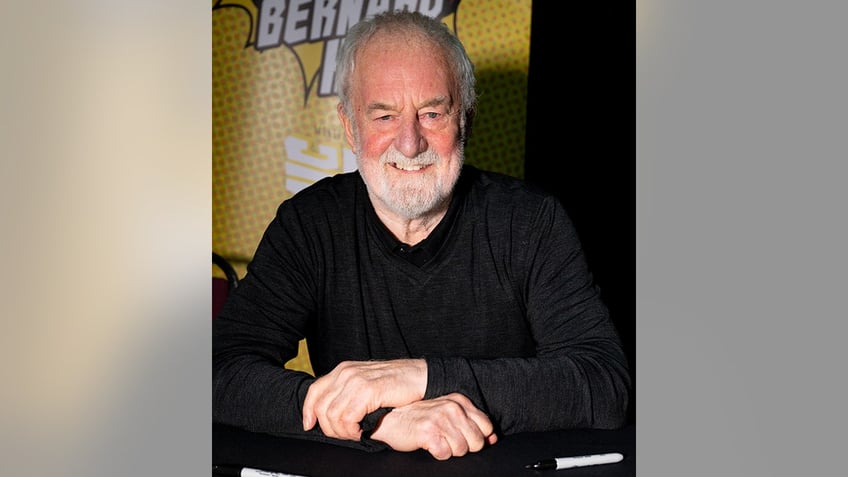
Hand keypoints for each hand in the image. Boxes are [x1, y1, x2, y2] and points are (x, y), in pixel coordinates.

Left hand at [302, 359, 426, 439]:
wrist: (421, 378)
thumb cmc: (396, 385)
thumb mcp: (366, 384)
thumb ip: (347, 392)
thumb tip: (329, 413)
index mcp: (343, 370)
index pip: (314, 391)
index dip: (308, 411)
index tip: (310, 426)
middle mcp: (346, 372)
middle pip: (320, 407)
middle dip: (329, 428)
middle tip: (346, 434)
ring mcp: (356, 380)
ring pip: (332, 415)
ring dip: (342, 431)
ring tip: (356, 433)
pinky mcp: (369, 390)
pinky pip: (348, 418)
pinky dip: (352, 430)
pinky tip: (362, 432)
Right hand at [369, 393, 498, 459]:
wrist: (391, 419)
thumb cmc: (421, 418)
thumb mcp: (448, 413)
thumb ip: (472, 423)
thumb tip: (493, 438)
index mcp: (459, 401)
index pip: (487, 426)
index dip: (479, 438)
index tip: (466, 438)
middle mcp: (452, 408)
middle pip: (477, 441)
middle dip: (465, 447)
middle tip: (448, 440)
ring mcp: (440, 419)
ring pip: (462, 450)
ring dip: (450, 450)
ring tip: (438, 441)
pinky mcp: (428, 433)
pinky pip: (445, 454)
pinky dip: (438, 453)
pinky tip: (430, 444)